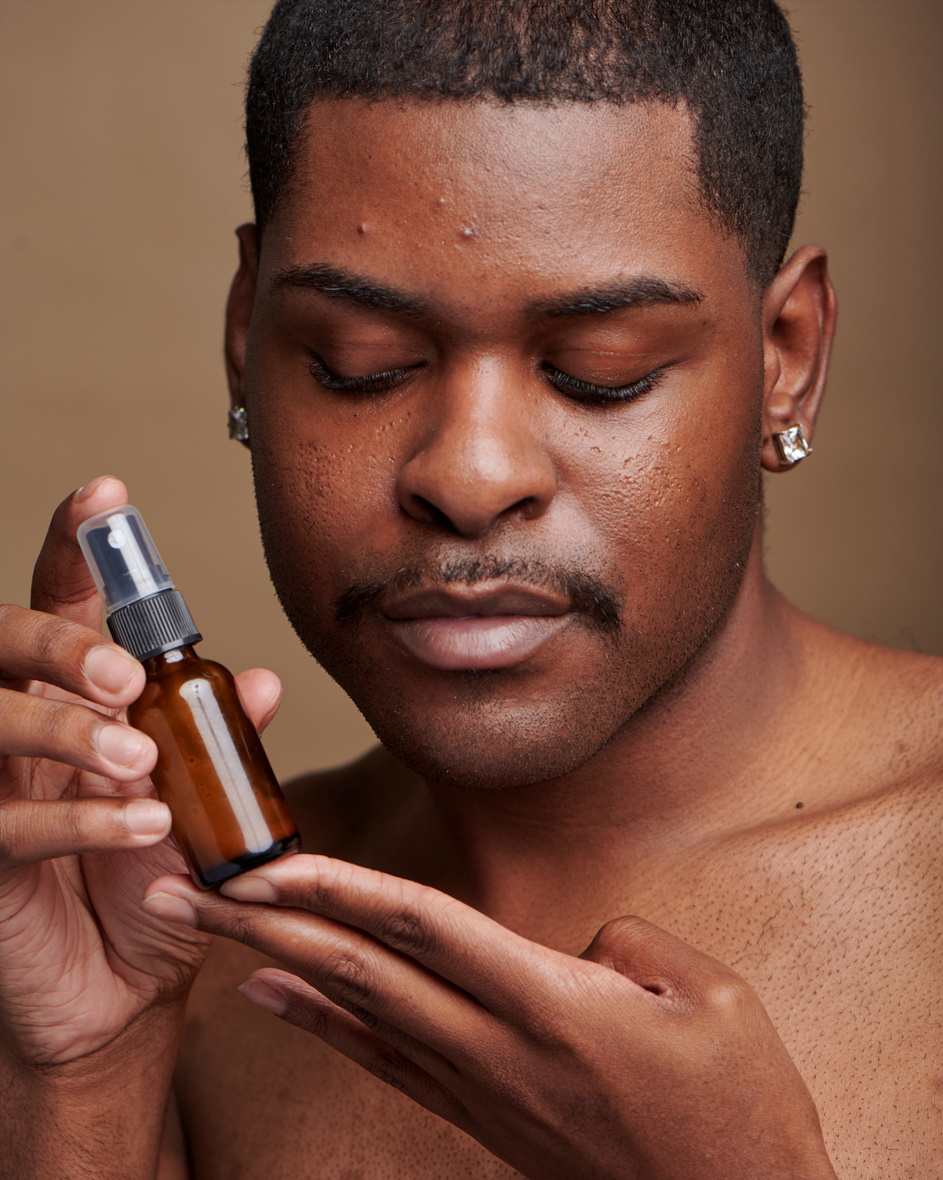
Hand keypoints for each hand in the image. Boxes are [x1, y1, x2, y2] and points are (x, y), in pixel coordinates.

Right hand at [0, 476, 281, 1067]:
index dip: (74, 547)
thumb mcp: (200, 807)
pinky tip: (141, 826)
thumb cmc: (153, 881)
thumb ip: (222, 745)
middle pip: (2, 647)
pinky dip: (81, 822)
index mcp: (72, 700)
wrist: (121, 991)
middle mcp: (21, 732)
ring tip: (135, 758)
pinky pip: (9, 825)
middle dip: (57, 644)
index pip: (59, 605)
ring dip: (66, 732)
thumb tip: (257, 681)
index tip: (107, 497)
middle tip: (123, 674)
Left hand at [144, 855, 837, 1179]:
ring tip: (215, 930)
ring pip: (362, 1014)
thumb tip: (570, 950)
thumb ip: (624, 944)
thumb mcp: (712, 996)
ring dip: (280, 964)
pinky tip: (278, 999)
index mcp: (553, 1005)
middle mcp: (499, 1048)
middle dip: (271, 924)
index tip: (272, 859)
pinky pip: (386, 1064)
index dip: (342, 889)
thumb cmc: (739, 1108)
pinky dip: (324, 1025)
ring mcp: (483, 1091)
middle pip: (363, 970)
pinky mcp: (483, 1118)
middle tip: (193, 887)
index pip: (425, 928)